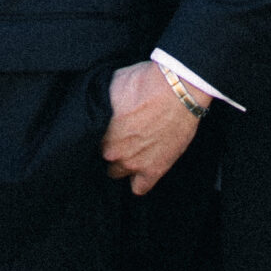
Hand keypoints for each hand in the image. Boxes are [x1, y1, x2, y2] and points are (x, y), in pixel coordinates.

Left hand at [100, 61, 200, 195]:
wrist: (178, 90)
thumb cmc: (146, 82)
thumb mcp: (113, 82)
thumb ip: (103, 101)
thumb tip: (100, 103)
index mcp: (101, 130)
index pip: (93, 139)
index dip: (103, 133)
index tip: (110, 127)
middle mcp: (114, 151)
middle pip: (105, 156)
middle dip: (112, 146)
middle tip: (123, 135)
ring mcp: (134, 163)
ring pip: (118, 172)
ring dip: (124, 163)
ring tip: (134, 150)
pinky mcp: (154, 170)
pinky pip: (139, 188)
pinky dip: (139, 180)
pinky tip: (142, 168)